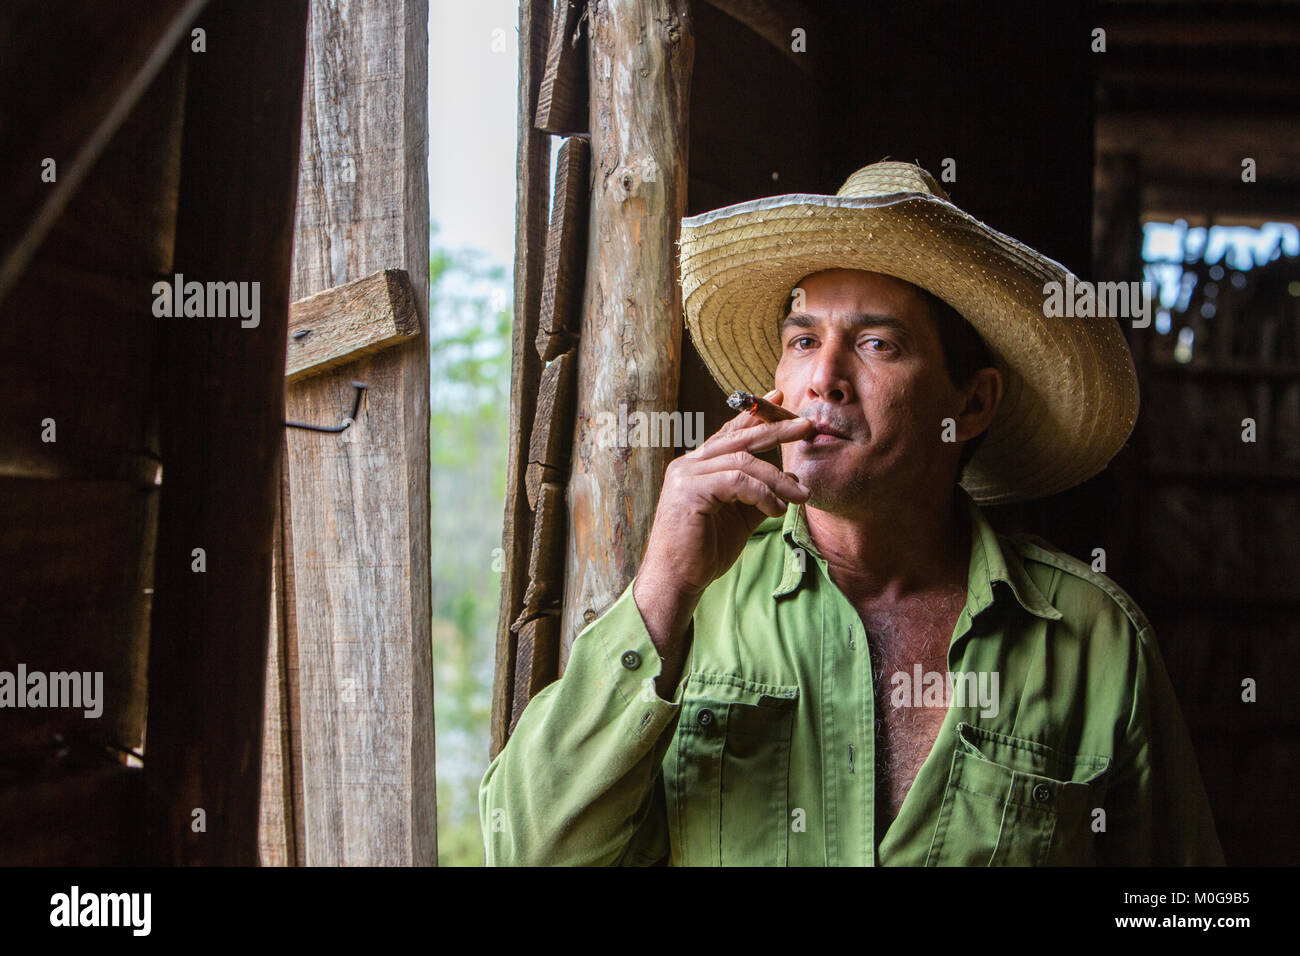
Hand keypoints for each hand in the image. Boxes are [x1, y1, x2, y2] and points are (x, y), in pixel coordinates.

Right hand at [634, 389, 814, 625]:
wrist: (678, 580)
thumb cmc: (704, 550)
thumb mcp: (741, 517)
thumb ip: (761, 494)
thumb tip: (792, 481)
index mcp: (698, 466)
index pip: (730, 433)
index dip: (754, 415)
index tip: (779, 399)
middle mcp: (688, 464)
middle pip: (739, 439)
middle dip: (776, 429)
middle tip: (806, 426)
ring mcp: (686, 475)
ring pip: (742, 461)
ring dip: (778, 478)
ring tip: (801, 496)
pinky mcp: (690, 491)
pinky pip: (736, 482)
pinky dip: (763, 493)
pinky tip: (776, 509)